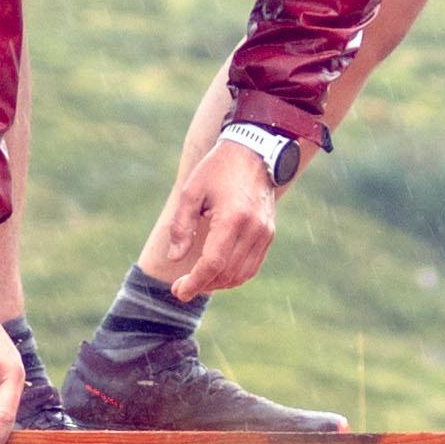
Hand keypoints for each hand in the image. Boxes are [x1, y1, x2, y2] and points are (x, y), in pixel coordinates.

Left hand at [132, 119, 295, 302]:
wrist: (254, 152)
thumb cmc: (218, 169)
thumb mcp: (191, 191)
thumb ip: (181, 226)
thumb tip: (175, 257)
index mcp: (232, 218)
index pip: (213, 263)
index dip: (194, 282)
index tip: (179, 291)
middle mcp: (253, 229)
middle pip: (226, 273)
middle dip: (202, 285)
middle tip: (181, 288)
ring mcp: (264, 233)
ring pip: (241, 274)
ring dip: (218, 283)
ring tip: (198, 281)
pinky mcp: (269, 234)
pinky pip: (252, 266)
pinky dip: (234, 275)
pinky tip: (217, 273)